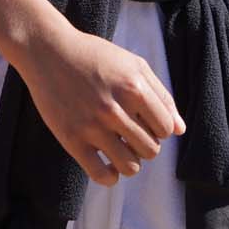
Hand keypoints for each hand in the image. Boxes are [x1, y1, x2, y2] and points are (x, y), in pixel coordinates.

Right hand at [14, 22, 185, 187]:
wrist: (48, 51)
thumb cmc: (94, 56)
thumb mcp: (133, 64)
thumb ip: (161, 95)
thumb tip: (180, 130)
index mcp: (133, 87)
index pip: (165, 128)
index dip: (159, 128)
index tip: (146, 121)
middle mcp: (114, 109)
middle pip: (150, 150)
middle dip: (146, 144)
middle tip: (131, 133)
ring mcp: (92, 126)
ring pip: (130, 166)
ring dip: (130, 161)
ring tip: (121, 148)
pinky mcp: (72, 139)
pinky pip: (101, 175)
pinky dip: (110, 176)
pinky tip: (107, 164)